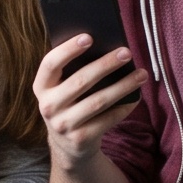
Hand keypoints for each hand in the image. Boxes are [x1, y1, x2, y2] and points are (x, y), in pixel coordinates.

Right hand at [33, 34, 145, 168]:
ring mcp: (63, 125)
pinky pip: (108, 119)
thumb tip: (105, 47)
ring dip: (123, 86)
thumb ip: (73, 70)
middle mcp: (48, 106)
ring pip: (98, 101)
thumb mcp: (61, 89)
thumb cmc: (70, 104)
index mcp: (41, 87)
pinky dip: (124, 107)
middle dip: (106, 64)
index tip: (89, 37)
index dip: (68, 49)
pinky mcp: (80, 139)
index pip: (50, 63)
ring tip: (140, 74)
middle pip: (80, 81)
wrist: (67, 145)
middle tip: (126, 52)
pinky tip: (136, 96)